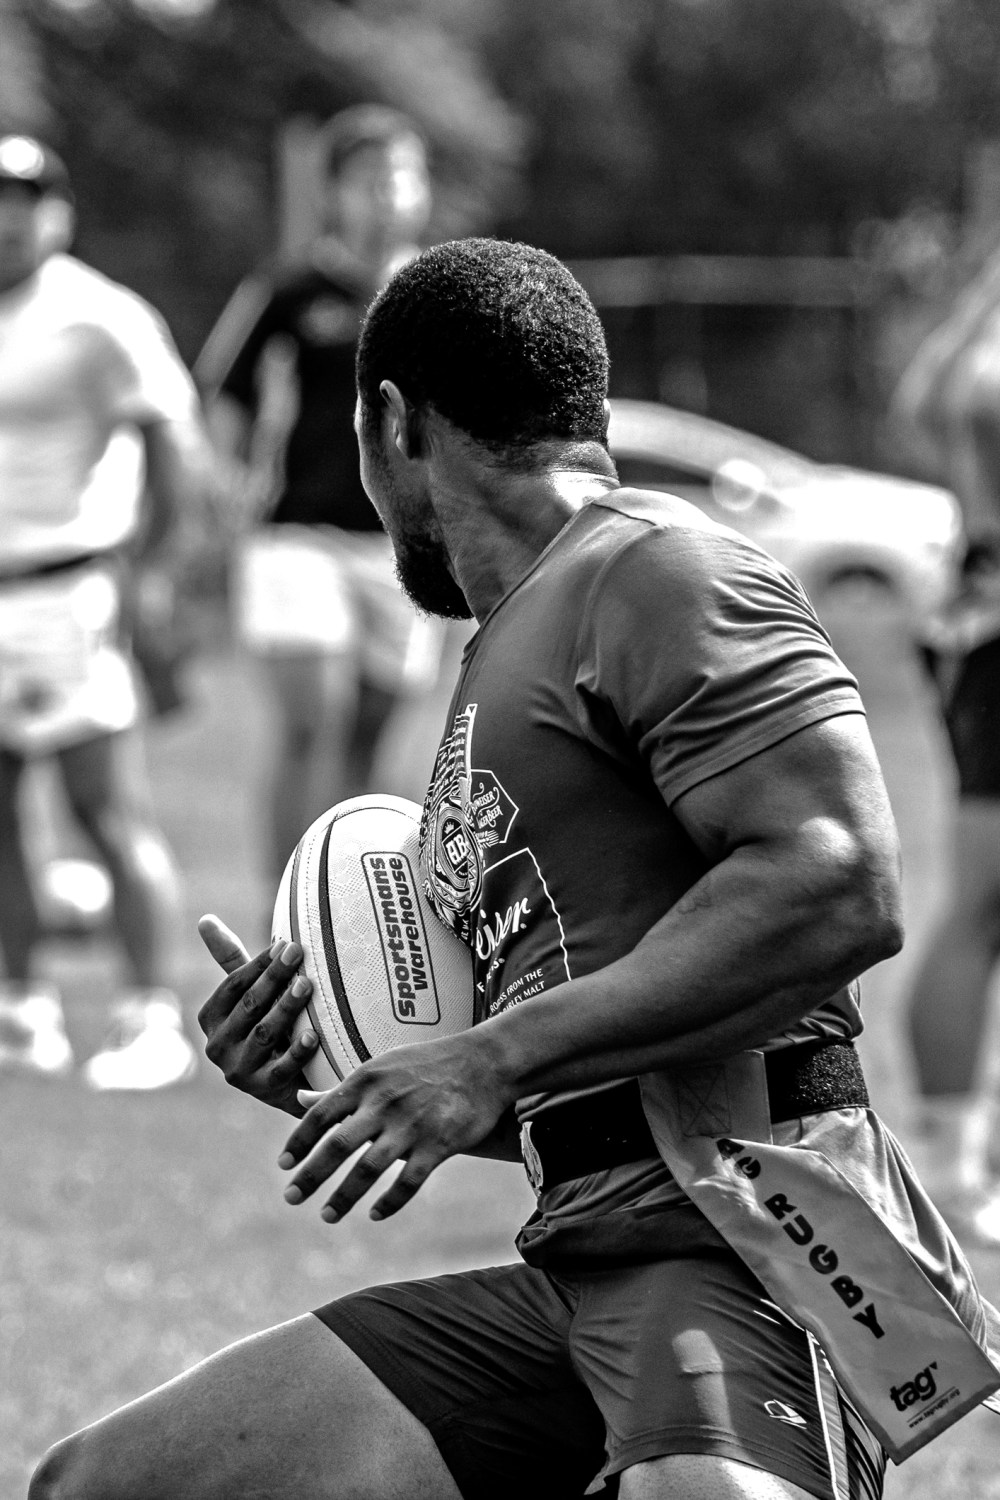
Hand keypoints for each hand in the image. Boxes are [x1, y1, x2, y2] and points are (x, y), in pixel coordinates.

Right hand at [197, 913, 319, 1115]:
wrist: (289, 1079)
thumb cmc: (268, 1023)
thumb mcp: (248, 994)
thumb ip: (230, 960)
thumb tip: (204, 919)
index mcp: (211, 1018)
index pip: (234, 985)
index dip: (258, 964)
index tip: (285, 944)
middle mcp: (218, 1046)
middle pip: (249, 1006)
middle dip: (274, 978)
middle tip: (298, 954)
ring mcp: (238, 1070)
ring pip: (265, 1034)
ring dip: (286, 1009)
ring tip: (307, 986)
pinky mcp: (262, 1090)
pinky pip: (282, 1068)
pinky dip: (297, 1051)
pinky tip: (314, 1034)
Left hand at [277, 1032, 510, 1221]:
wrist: (484, 1063)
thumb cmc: (426, 1065)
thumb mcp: (379, 1068)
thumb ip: (340, 1090)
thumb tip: (299, 1099)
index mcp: (366, 1081)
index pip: (321, 1115)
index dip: (298, 1142)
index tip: (283, 1166)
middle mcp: (384, 1103)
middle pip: (337, 1146)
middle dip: (310, 1176)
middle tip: (290, 1198)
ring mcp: (411, 1125)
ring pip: (368, 1169)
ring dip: (343, 1196)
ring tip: (326, 1215)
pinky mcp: (439, 1144)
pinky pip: (408, 1182)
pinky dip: (389, 1202)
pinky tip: (374, 1214)